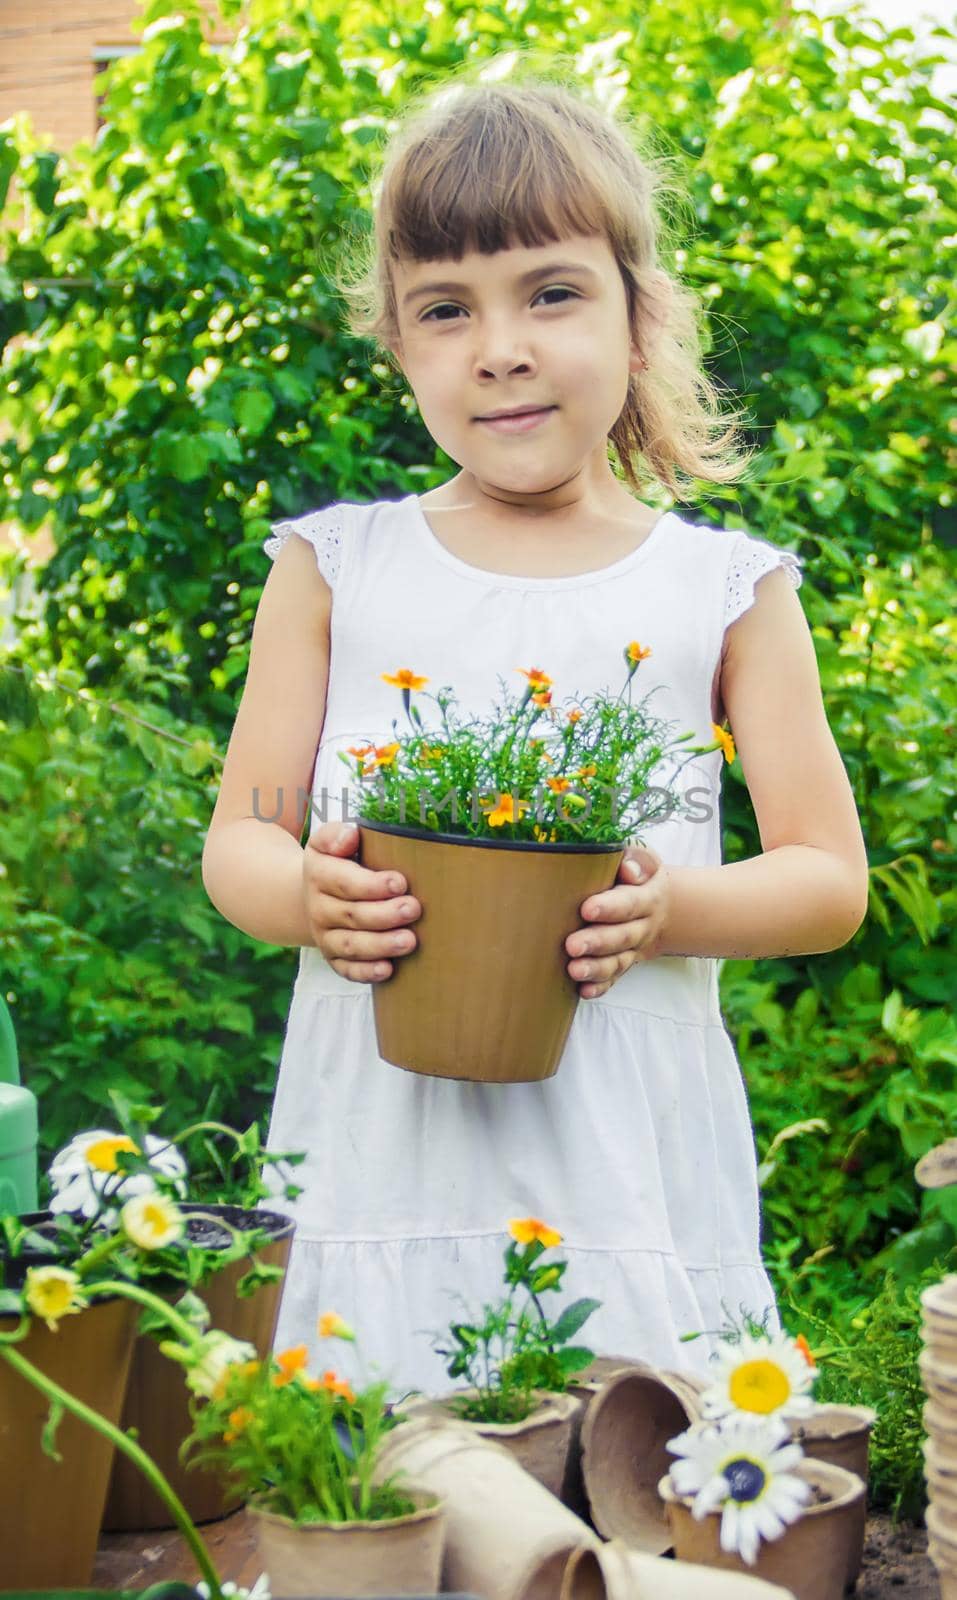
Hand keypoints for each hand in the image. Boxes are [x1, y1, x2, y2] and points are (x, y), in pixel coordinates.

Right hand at [302, 820, 420, 982]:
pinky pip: (347, 969)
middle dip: (384, 914)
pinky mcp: (333, 958)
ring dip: (381, 945)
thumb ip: (337, 834)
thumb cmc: (335, 862)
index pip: (344, 882)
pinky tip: (388, 969)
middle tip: (414, 909)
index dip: (372, 885)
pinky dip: (366, 972)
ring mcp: (325, 936)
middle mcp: (319, 908)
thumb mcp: (327, 841)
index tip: (400, 882)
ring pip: (351, 945)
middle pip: (352, 915)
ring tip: (410, 941)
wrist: (310, 894)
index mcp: (319, 875)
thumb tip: (351, 835)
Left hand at [565, 844, 669, 999]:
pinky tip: (583, 991)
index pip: (629, 903)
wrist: (661, 907)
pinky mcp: (622, 964)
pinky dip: (600, 986)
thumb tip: (628, 871)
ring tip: (573, 970)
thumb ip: (636, 860)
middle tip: (572, 945)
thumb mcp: (644, 862)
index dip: (610, 907)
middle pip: (622, 937)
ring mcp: (633, 949)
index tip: (587, 909)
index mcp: (646, 898)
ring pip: (617, 962)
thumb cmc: (638, 877)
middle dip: (597, 942)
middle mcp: (642, 927)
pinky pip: (613, 979)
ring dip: (595, 968)